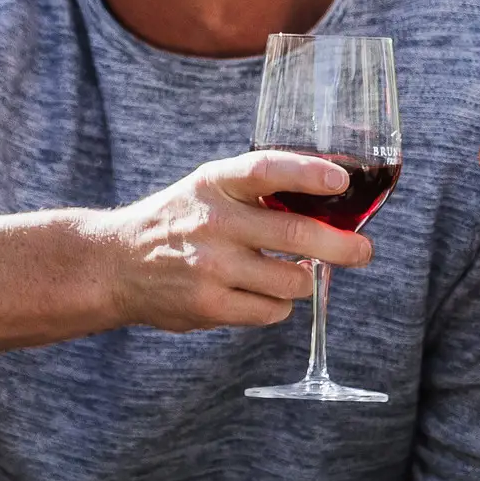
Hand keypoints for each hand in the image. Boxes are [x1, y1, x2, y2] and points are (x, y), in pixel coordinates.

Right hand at [91, 149, 371, 332]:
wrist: (116, 265)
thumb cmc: (177, 221)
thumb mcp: (207, 187)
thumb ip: (256, 189)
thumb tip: (331, 201)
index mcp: (215, 183)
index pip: (266, 169)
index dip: (308, 173)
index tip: (341, 181)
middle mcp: (213, 222)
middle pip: (296, 234)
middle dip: (343, 247)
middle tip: (363, 251)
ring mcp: (211, 267)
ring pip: (293, 280)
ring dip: (304, 280)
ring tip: (293, 273)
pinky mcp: (209, 306)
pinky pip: (272, 311)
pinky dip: (279, 305)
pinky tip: (262, 293)